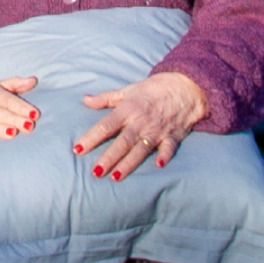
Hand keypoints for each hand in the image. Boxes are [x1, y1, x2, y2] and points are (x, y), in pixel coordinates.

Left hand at [73, 71, 207, 180]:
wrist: (185, 86)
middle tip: (95, 172)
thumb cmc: (153, 89)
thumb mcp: (128, 90)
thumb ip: (106, 98)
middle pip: (122, 142)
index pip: (106, 125)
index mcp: (128, 109)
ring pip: (140, 149)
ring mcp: (157, 130)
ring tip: (115, 177)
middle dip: (108, 157)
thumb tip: (85, 100)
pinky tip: (158, 166)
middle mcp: (141, 121)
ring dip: (129, 163)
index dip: (91, 137)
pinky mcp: (173, 136)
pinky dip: (164, 156)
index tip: (77, 149)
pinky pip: (168, 148)